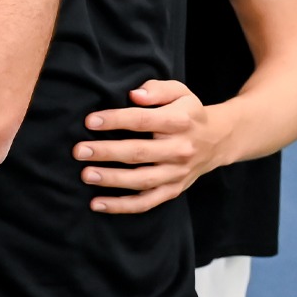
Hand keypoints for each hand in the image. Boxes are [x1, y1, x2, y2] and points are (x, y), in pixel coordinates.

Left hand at [76, 80, 229, 214]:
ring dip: (112, 180)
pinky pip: (146, 202)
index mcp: (180, 121)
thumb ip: (158, 89)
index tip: (90, 121)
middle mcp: (180, 149)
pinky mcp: (173, 190)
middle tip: (79, 151)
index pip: (143, 121)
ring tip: (86, 175)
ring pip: (142, 180)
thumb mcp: (180, 92)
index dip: (115, 120)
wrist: (217, 140)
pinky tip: (97, 204)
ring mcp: (177, 173)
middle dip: (106, 152)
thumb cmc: (188, 113)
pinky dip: (121, 206)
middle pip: (139, 152)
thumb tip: (135, 94)